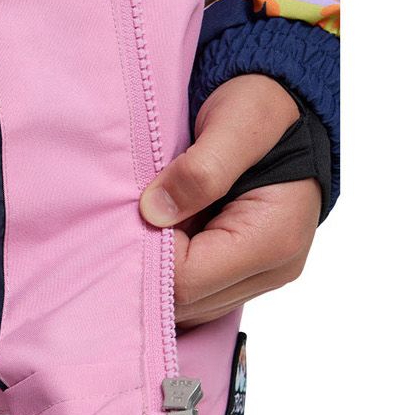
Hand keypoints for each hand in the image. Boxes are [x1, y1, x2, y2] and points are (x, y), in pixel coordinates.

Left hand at [138, 74, 319, 326]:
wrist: (288, 109)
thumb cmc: (262, 109)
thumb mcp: (236, 124)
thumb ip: (201, 170)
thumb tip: (155, 211)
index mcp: (272, 240)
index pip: (188, 280)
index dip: (148, 256)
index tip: (129, 218)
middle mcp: (272, 269)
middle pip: (187, 302)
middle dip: (149, 268)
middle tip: (125, 225)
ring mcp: (260, 275)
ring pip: (190, 305)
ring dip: (160, 272)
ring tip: (143, 227)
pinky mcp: (246, 271)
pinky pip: (199, 292)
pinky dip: (172, 273)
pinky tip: (157, 240)